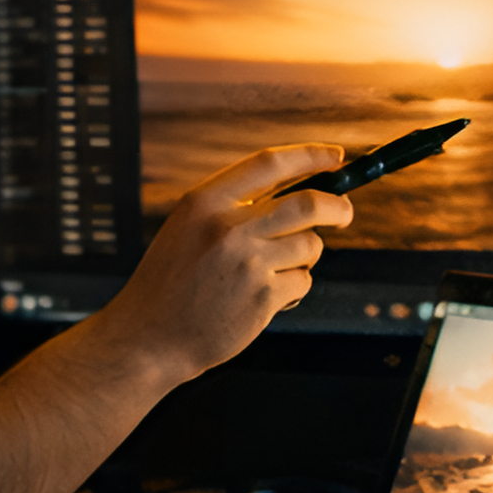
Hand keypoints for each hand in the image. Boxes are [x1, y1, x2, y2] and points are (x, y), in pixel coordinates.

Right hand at [91, 145, 354, 382]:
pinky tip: (262, 298)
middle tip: (343, 212)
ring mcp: (247, 263)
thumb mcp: (189, 227)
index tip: (336, 155)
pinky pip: (302, 281)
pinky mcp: (263, 297)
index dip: (310, 155)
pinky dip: (292, 288)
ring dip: (303, 257)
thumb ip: (233, 207)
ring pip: (309, 246)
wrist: (149, 337)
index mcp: (205, 201)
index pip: (270, 163)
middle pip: (307, 203)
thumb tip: (299, 193)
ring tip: (272, 271)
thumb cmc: (172, 281)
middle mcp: (227, 227)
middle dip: (336, 207)